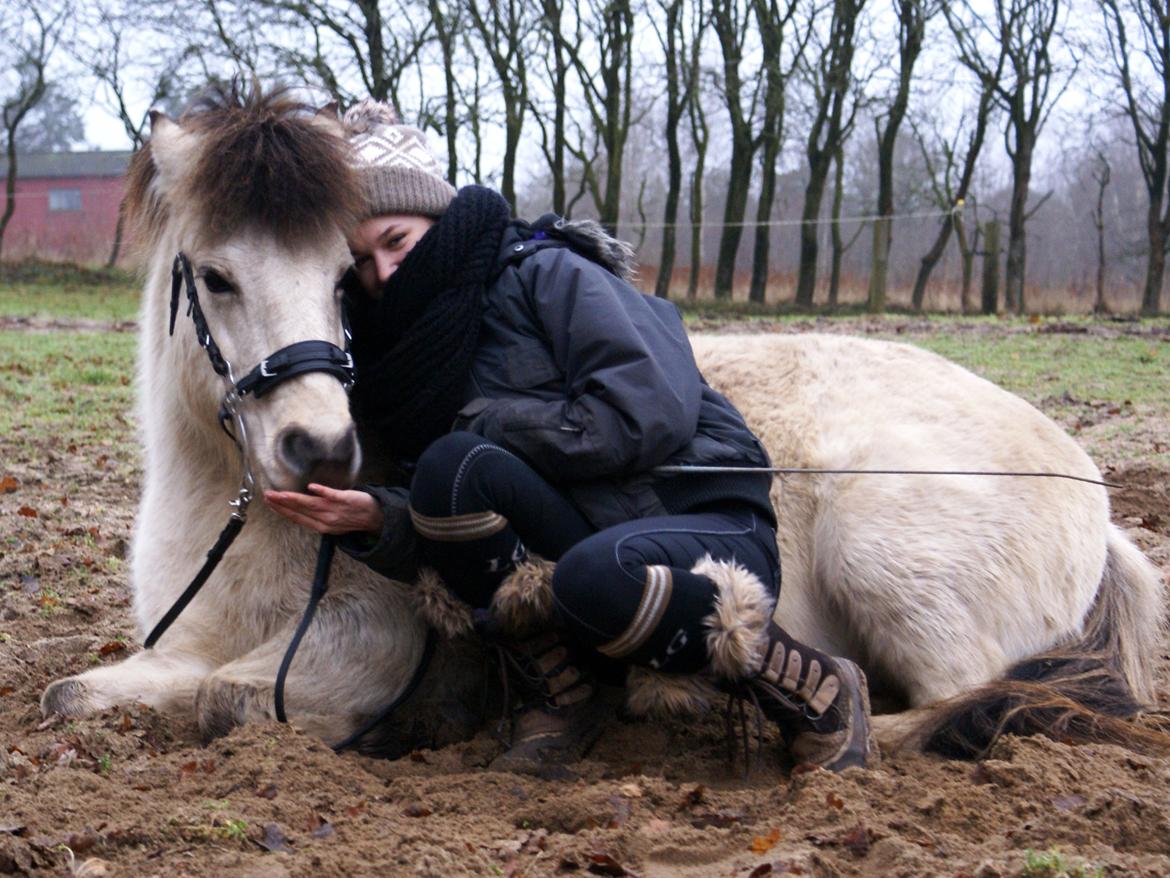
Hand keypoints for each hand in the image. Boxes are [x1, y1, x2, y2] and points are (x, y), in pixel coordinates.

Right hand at [263, 483, 384, 534]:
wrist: (375, 516)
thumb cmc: (352, 518)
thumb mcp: (332, 523)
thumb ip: (316, 517)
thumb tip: (299, 509)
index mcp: (321, 526)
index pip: (297, 518)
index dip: (282, 511)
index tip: (269, 503)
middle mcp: (326, 520)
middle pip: (300, 511)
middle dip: (282, 504)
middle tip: (267, 496)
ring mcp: (335, 510)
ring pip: (311, 505)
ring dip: (295, 499)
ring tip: (280, 494)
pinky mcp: (346, 499)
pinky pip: (333, 495)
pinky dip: (322, 492)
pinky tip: (311, 487)